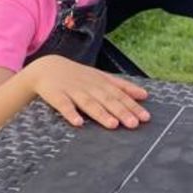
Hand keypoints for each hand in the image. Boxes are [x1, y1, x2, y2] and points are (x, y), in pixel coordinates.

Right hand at [28, 56, 150, 131]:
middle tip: (134, 123)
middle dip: (121, 111)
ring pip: (88, 103)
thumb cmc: (78, 76)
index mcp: (101, 82)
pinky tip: (78, 123)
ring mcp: (73, 90)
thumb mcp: (101, 77)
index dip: (132, 105)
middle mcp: (89, 86)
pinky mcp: (56, 95)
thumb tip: (145, 94)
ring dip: (100, 113)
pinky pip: (63, 105)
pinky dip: (70, 113)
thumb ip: (122, 86)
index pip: (120, 94)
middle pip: (107, 100)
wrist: (46, 67)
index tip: (145, 117)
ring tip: (112, 124)